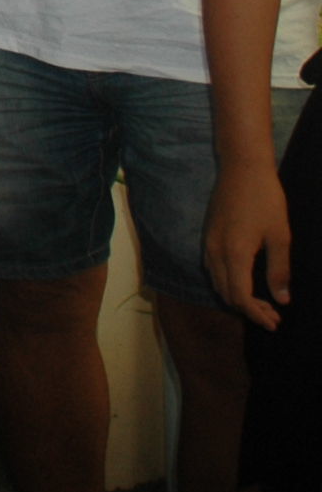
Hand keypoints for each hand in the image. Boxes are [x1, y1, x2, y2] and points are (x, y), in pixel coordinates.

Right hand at [207, 158, 293, 329]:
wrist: (242, 168)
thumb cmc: (265, 200)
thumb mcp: (280, 236)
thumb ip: (279, 270)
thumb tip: (282, 299)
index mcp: (234, 254)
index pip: (240, 296)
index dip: (256, 314)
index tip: (275, 323)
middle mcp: (216, 252)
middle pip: (226, 293)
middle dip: (248, 309)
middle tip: (273, 316)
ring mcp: (209, 243)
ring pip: (218, 282)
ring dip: (237, 296)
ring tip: (262, 302)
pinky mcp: (209, 236)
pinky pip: (214, 269)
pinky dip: (228, 282)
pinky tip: (246, 280)